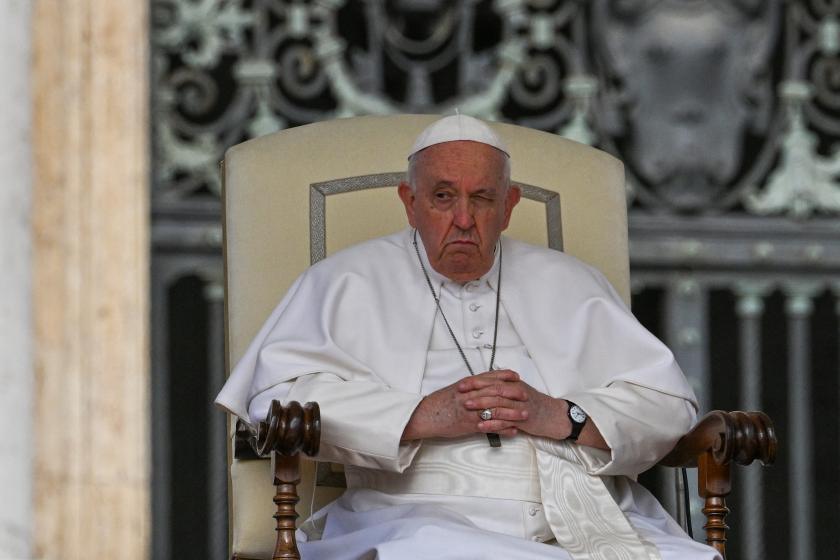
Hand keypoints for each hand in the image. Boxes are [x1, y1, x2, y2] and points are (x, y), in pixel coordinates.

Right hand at [402, 370, 526, 440]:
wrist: (426, 416)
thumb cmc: (439, 403)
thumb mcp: (454, 390)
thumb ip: (469, 387)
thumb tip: (481, 385)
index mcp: (467, 385)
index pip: (489, 377)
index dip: (504, 376)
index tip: (517, 376)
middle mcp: (470, 395)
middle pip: (496, 392)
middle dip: (513, 393)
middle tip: (527, 395)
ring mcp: (470, 410)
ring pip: (496, 409)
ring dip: (512, 412)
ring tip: (525, 415)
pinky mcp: (469, 425)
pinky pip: (489, 426)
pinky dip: (503, 429)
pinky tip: (513, 431)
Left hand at [458, 372, 569, 440]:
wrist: (554, 416)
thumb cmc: (534, 404)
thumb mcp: (519, 391)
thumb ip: (504, 387)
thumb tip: (485, 384)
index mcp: (514, 384)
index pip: (492, 380)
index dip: (476, 382)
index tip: (461, 384)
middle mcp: (516, 392)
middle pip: (494, 390)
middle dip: (475, 392)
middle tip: (460, 395)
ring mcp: (519, 406)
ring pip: (498, 404)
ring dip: (481, 406)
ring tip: (466, 408)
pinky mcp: (522, 420)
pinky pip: (504, 421)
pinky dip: (491, 423)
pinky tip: (480, 426)